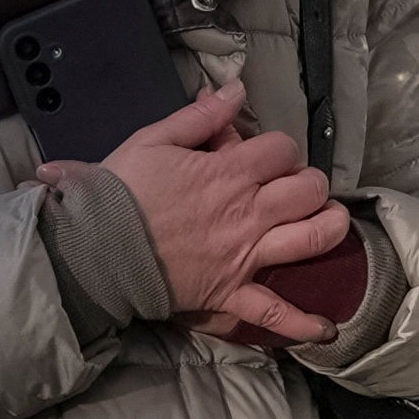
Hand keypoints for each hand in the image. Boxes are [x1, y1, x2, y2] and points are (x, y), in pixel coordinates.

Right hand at [103, 83, 350, 345]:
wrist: (90, 250)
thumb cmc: (118, 193)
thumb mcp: (153, 140)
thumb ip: (200, 116)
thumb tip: (237, 89)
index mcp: (228, 174)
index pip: (282, 149)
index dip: (279, 148)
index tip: (263, 156)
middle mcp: (247, 213)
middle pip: (309, 190)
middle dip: (310, 182)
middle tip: (293, 186)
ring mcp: (244, 255)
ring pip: (311, 238)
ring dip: (328, 228)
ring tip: (328, 221)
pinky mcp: (230, 293)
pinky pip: (273, 312)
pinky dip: (301, 324)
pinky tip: (325, 329)